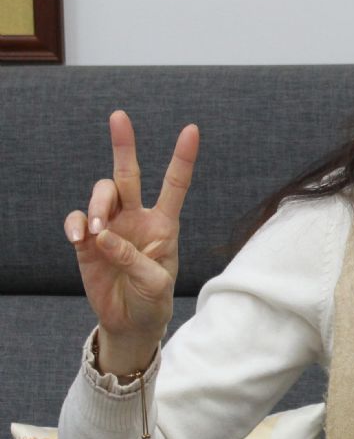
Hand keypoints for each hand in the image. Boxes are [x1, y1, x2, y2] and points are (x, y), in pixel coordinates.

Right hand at [63, 111, 198, 374]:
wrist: (130, 322)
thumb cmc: (153, 300)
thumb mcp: (155, 283)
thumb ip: (134, 259)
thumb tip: (103, 236)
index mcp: (164, 224)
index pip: (175, 185)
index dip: (182, 158)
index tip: (192, 129)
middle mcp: (137, 218)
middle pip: (128, 174)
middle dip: (124, 144)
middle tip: (119, 116)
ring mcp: (110, 226)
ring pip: (101, 193)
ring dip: (97, 206)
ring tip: (97, 232)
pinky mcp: (86, 240)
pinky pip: (77, 219)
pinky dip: (76, 224)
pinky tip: (79, 237)